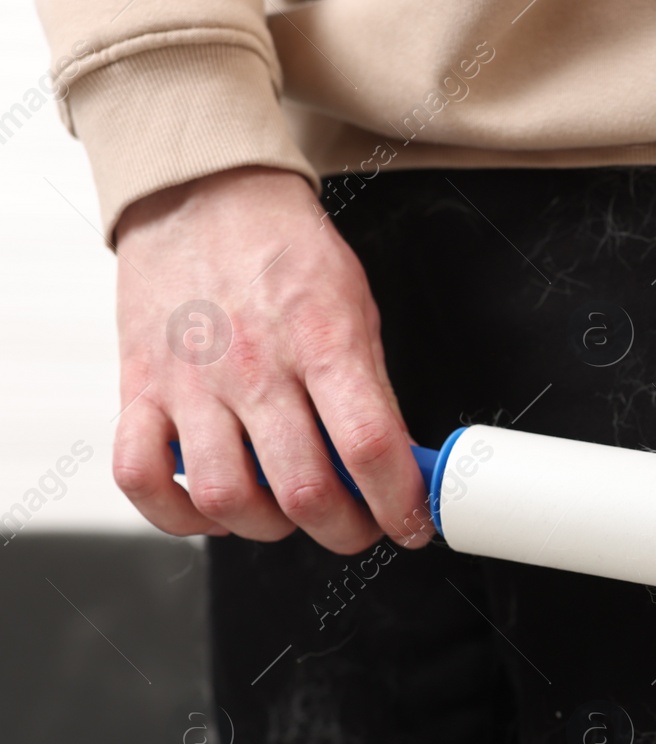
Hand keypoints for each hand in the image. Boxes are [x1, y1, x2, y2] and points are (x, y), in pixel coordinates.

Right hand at [112, 166, 428, 552]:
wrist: (204, 195)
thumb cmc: (285, 254)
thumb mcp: (356, 309)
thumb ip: (372, 391)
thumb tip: (399, 465)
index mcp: (321, 341)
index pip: (369, 446)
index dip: (399, 503)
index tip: (411, 524)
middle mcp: (253, 367)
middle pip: (302, 489)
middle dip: (345, 530)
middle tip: (357, 525)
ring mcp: (189, 382)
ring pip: (225, 498)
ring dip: (268, 528)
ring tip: (289, 513)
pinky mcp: (138, 389)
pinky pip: (139, 477)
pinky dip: (178, 514)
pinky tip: (215, 507)